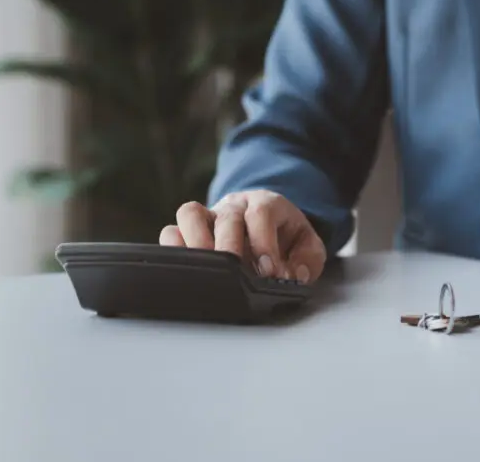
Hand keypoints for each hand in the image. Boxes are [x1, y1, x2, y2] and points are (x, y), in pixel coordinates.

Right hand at [159, 190, 325, 283]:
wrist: (270, 224)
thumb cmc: (286, 238)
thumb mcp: (308, 247)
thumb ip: (308, 261)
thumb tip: (294, 276)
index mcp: (267, 203)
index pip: (261, 213)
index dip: (264, 242)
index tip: (269, 271)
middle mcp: (235, 205)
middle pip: (226, 216)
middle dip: (230, 247)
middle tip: (236, 275)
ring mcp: (209, 215)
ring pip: (189, 213)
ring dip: (195, 243)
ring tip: (206, 271)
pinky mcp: (189, 230)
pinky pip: (171, 231)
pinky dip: (174, 249)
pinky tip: (186, 270)